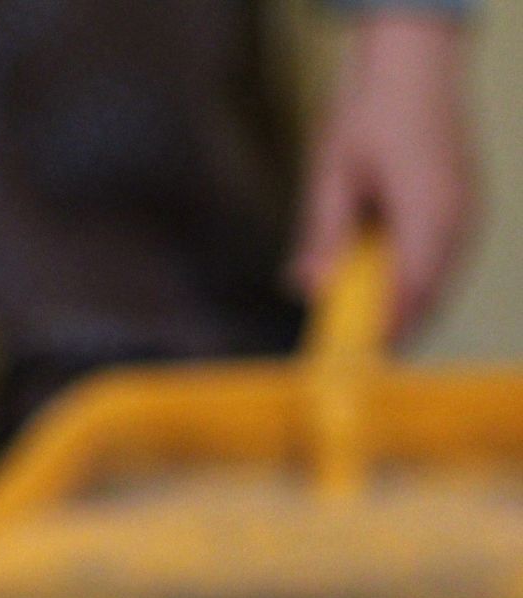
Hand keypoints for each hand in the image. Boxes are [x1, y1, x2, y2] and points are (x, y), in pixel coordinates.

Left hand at [289, 14, 478, 341]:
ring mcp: (465, 214)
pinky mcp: (460, 209)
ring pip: (437, 282)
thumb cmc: (368, 112)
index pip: (412, 289)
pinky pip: (439, 262)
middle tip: (353, 358)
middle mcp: (456, 218)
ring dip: (403, 308)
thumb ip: (322, 235)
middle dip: (393, 329)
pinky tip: (381, 291)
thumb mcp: (331, 175)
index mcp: (427, 210)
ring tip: (364, 333)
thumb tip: (308, 288)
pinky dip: (412, 283)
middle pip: (429, 295)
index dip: (386, 330)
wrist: (411, 62)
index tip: (355, 361)